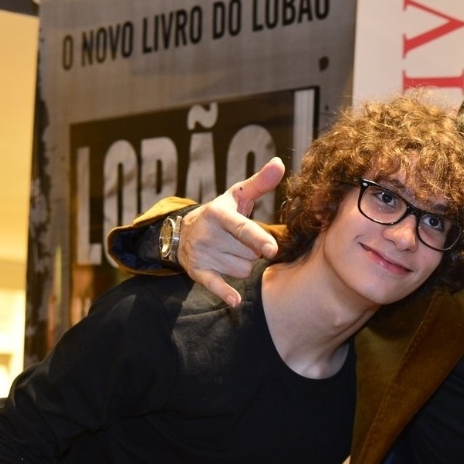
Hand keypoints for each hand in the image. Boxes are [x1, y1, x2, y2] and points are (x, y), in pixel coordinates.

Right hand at [178, 157, 284, 306]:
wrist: (183, 231)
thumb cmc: (221, 213)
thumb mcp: (237, 196)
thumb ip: (260, 183)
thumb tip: (280, 163)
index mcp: (219, 214)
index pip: (243, 228)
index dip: (258, 238)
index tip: (271, 249)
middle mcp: (208, 234)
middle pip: (250, 254)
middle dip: (252, 250)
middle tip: (239, 241)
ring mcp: (202, 253)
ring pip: (242, 269)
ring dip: (243, 264)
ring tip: (229, 251)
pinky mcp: (197, 270)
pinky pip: (215, 285)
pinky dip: (225, 292)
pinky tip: (235, 300)